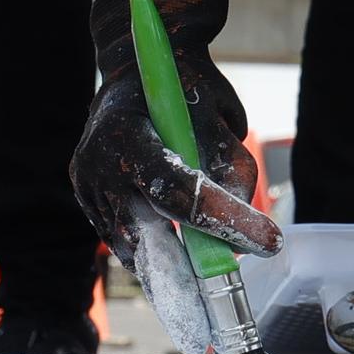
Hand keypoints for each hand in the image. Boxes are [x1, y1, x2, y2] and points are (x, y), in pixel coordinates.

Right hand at [69, 0, 279, 258]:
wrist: (135, 68)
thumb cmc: (184, 89)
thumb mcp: (220, 116)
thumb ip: (232, 169)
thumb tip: (242, 237)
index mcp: (127, 131)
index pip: (176, 189)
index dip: (223, 220)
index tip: (268, 242)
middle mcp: (98, 161)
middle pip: (145, 233)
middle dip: (188, 267)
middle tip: (226, 285)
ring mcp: (86, 181)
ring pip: (131, 245)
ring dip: (169, 264)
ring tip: (203, 275)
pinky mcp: (85, 194)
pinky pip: (118, 238)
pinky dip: (149, 253)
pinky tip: (175, 257)